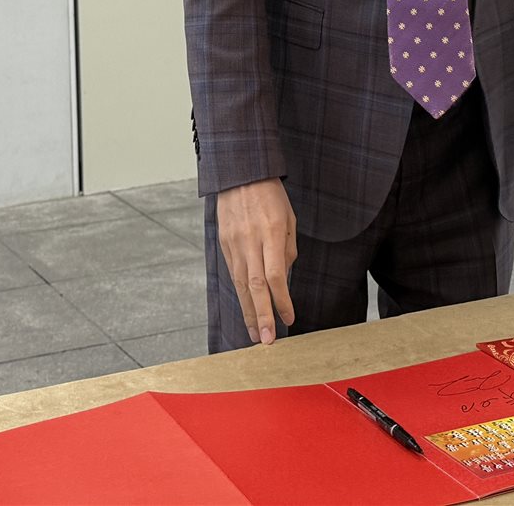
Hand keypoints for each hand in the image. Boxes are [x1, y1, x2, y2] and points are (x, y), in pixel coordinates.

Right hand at [215, 177, 296, 345]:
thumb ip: (288, 249)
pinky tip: (246, 308)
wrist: (239, 173)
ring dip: (248, 311)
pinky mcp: (224, 243)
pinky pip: (233, 272)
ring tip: (254, 333)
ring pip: (240, 284)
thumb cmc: (270, 195)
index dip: (281, 301)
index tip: (288, 319)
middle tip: (266, 340)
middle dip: (262, 315)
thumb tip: (283, 279)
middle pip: (255, 285)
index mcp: (271, 232)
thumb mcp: (289, 218)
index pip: (275, 275)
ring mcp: (234, 242)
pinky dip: (240, 293)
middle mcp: (250, 240)